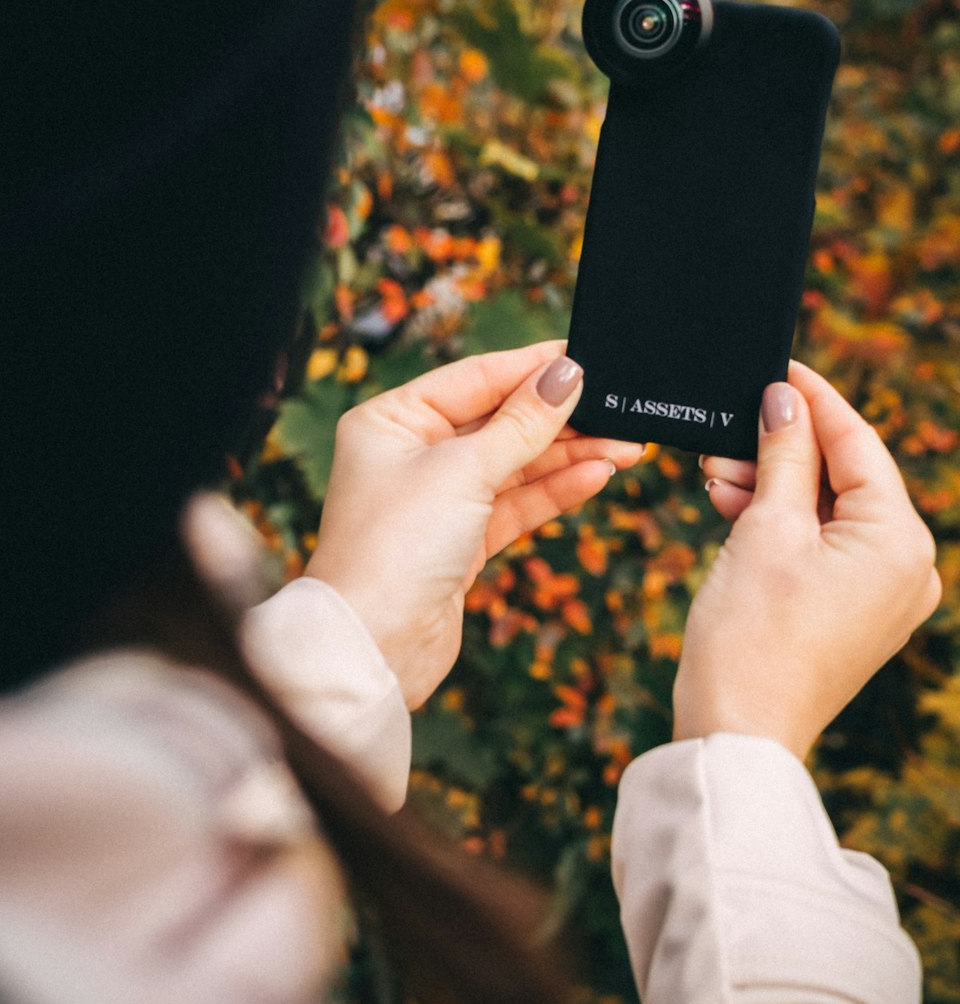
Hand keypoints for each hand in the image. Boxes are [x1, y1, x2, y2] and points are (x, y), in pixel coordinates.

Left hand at [304, 340, 644, 707]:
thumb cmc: (396, 547)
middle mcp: (411, 454)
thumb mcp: (464, 471)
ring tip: (627, 445)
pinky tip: (599, 474)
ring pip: (515, 464)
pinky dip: (556, 490)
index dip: (532, 368)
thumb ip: (522, 423)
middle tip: (621, 408)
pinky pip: (517, 503)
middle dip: (561, 418)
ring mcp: (438, 500)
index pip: (475, 377)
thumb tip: (566, 374)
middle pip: (499, 420)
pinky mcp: (461, 542)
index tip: (586, 357)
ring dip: (570, 455)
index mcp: (392, 420)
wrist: (376, 647)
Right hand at [675, 359, 941, 759]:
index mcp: (901, 541)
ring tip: (716, 473)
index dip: (814, 400)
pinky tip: (734, 507)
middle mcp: (908, 567)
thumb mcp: (766, 527)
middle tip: (727, 428)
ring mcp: (882, 595)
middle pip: (844, 477)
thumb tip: (785, 398)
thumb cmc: (753, 636)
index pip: (859, 444)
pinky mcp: (853, 613)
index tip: (777, 366)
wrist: (737, 731)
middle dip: (782, 449)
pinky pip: (822, 547)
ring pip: (828, 511)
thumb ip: (784, 454)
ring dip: (773, 486)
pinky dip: (781, 525)